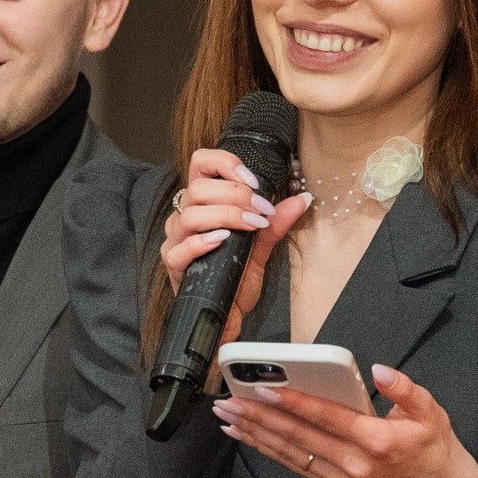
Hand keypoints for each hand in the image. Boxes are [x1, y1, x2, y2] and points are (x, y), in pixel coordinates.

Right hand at [160, 148, 310, 348]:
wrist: (229, 315)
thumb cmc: (237, 278)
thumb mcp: (261, 246)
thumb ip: (276, 223)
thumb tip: (303, 199)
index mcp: (203, 203)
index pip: (201, 164)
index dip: (225, 163)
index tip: (252, 180)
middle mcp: (185, 216)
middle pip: (198, 188)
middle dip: (235, 195)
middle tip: (261, 210)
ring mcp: (176, 240)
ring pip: (191, 215)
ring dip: (226, 215)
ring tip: (251, 226)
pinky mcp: (174, 264)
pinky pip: (181, 248)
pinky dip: (203, 242)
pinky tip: (223, 241)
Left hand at [210, 362, 477, 477]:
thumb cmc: (430, 445)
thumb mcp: (431, 411)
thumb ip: (406, 389)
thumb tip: (380, 372)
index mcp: (375, 440)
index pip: (327, 418)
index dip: (294, 402)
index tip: (265, 388)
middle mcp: (353, 463)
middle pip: (298, 436)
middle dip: (259, 417)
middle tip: (230, 401)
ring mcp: (340, 477)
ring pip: (289, 453)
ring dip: (255, 434)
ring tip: (227, 417)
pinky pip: (293, 464)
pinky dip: (267, 449)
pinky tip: (247, 436)